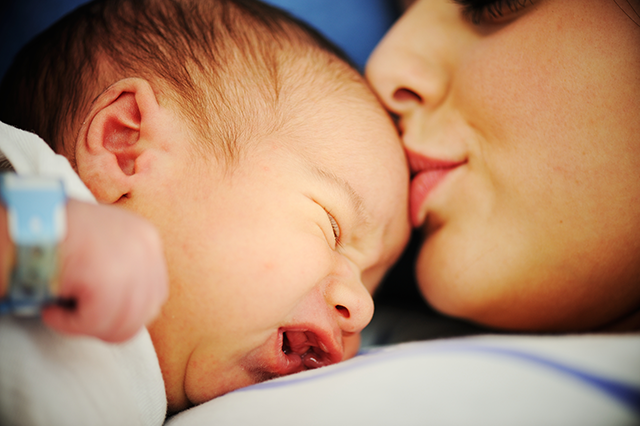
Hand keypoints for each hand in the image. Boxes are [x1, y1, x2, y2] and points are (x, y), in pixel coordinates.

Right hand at [41, 200, 168, 341]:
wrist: (26, 216)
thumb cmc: (57, 232)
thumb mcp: (105, 242)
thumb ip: (124, 269)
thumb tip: (129, 308)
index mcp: (147, 239)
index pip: (154, 294)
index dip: (126, 312)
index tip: (96, 311)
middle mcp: (145, 248)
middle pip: (143, 312)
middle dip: (108, 324)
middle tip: (78, 317)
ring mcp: (130, 262)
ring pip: (121, 323)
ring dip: (86, 325)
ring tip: (60, 310)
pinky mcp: (106, 279)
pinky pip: (94, 322)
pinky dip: (69, 324)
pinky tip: (52, 310)